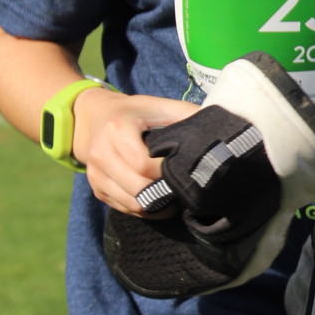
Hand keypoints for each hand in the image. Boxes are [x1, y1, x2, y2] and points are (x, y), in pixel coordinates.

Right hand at [72, 89, 198, 213]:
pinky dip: (145, 208)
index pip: (144, 165)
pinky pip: (125, 209)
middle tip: (183, 187)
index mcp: (118, 129)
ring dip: (156, 204)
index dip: (167, 172)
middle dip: (164, 192)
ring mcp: (96, 174)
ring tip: (173, 194)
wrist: (95, 117)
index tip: (182, 168)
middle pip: (139, 189)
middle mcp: (101, 153)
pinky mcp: (97, 189)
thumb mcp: (159, 106)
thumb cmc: (136, 112)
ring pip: (133, 204)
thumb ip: (186, 114)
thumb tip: (219, 127)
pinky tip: (157, 197)